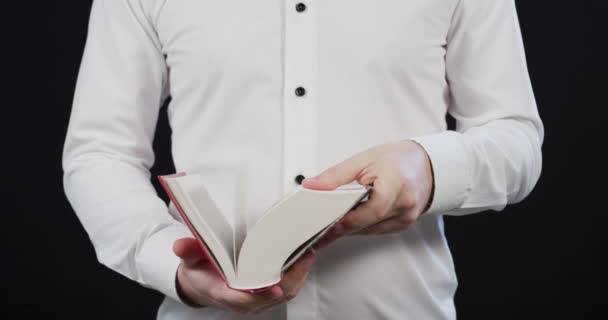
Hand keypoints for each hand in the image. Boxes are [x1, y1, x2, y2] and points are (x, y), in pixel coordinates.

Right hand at [173, 238, 315, 313]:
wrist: (202, 284)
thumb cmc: (199, 271)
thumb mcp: (190, 260)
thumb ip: (188, 252)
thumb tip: (180, 245)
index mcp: (223, 293)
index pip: (243, 299)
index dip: (260, 296)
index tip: (274, 287)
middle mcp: (243, 300)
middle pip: (271, 296)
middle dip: (290, 280)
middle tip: (302, 258)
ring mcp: (256, 299)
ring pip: (283, 294)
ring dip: (298, 277)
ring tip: (307, 255)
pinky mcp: (265, 294)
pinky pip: (286, 290)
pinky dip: (298, 276)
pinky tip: (304, 259)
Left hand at [304, 141, 432, 238]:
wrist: (425, 165)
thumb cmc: (396, 159)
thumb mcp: (363, 160)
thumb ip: (335, 175)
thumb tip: (311, 186)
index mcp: (396, 183)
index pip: (371, 209)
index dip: (346, 218)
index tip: (322, 223)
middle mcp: (405, 204)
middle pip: (366, 223)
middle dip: (339, 226)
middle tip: (315, 229)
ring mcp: (406, 217)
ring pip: (368, 230)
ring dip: (348, 227)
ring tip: (326, 224)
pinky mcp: (402, 225)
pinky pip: (375, 230)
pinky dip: (360, 226)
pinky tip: (348, 220)